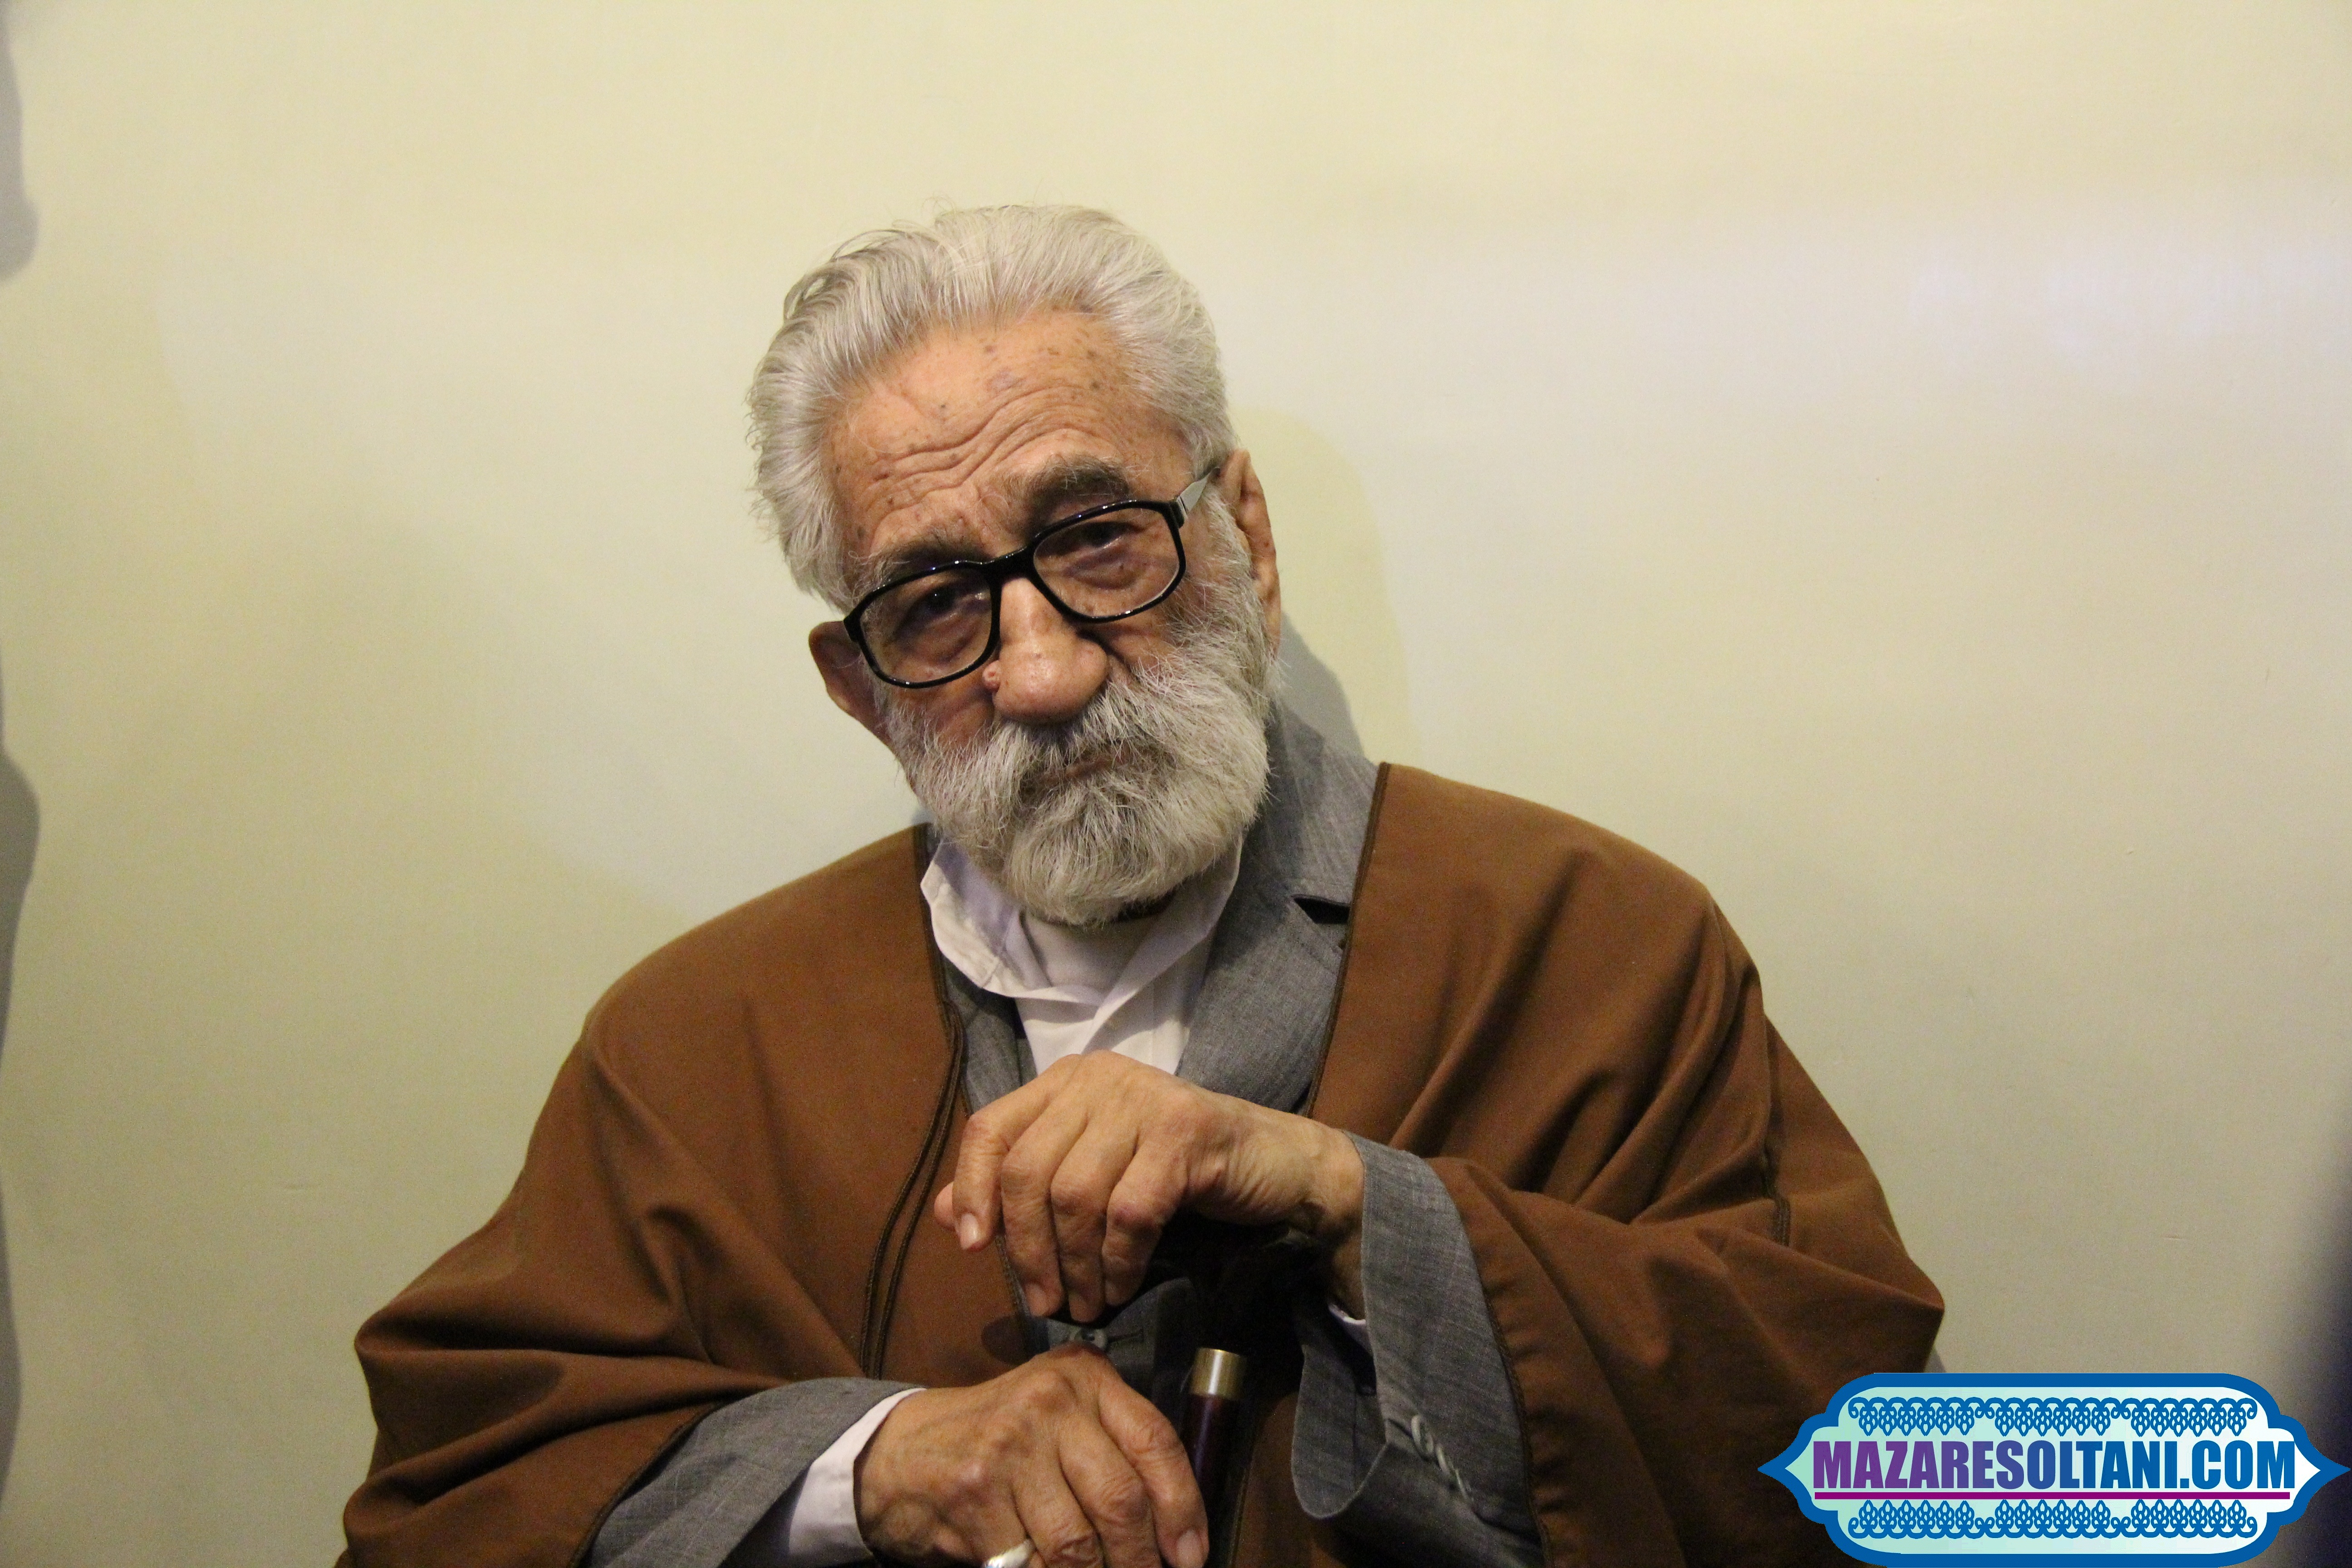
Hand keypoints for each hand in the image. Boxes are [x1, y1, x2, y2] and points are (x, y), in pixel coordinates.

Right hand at [854, 1345, 1207, 1567]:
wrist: (900, 1452)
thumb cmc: (999, 1445)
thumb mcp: (1061, 1421)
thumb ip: (1113, 1453)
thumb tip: (1177, 1533)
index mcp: (1083, 1377)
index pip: (1155, 1441)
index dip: (1183, 1507)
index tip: (1191, 1556)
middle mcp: (1049, 1400)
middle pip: (1122, 1499)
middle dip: (1141, 1559)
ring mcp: (1008, 1445)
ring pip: (1078, 1544)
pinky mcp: (973, 1492)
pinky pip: (1031, 1563)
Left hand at [934, 1053, 1365, 1322]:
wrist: (1279, 1168)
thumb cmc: (1178, 1176)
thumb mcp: (1092, 1178)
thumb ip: (1021, 1191)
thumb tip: (946, 1215)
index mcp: (1067, 1081)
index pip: (990, 1128)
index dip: (971, 1189)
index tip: (974, 1249)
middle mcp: (1100, 1078)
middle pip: (1029, 1170)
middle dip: (1028, 1250)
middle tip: (1044, 1303)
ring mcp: (1145, 1099)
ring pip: (1076, 1195)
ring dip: (1074, 1267)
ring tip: (1086, 1305)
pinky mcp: (1186, 1131)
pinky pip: (1130, 1212)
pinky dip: (1119, 1262)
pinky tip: (1123, 1286)